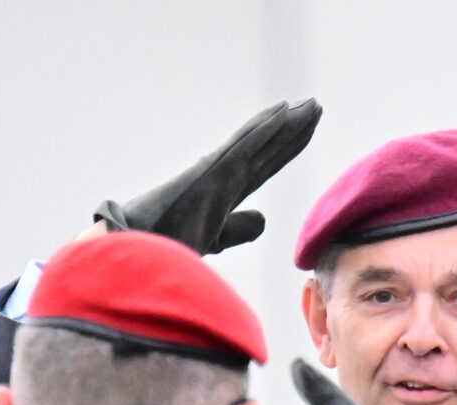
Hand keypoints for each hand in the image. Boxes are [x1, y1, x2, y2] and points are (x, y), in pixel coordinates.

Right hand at [93, 99, 321, 254]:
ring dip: (287, 122)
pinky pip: (245, 144)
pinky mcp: (214, 169)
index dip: (286, 149)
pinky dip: (266, 127)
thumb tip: (263, 221)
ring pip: (261, 140)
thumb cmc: (169, 245)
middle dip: (293, 130)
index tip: (305, 134)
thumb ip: (238, 228)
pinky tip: (284, 112)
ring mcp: (220, 169)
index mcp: (227, 190)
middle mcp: (226, 175)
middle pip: (268, 148)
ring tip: (310, 105)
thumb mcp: (215, 238)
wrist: (141, 247)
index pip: (265, 165)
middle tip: (315, 107)